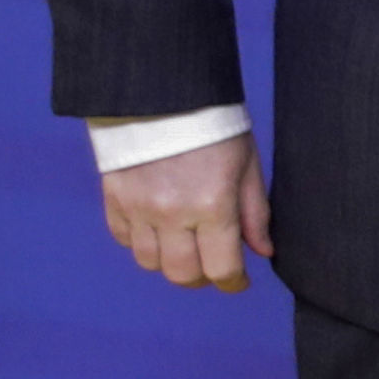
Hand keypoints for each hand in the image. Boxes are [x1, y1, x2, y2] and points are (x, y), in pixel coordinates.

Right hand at [102, 132, 270, 292]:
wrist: (162, 95)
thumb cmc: (214, 128)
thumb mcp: (247, 165)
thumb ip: (255, 213)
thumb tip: (263, 252)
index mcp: (213, 205)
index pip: (221, 268)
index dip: (233, 283)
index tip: (238, 282)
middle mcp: (172, 214)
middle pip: (182, 274)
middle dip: (202, 278)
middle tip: (213, 267)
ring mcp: (139, 209)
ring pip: (150, 263)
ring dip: (171, 262)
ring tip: (187, 246)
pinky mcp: (114, 200)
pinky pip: (125, 240)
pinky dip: (142, 242)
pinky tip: (159, 229)